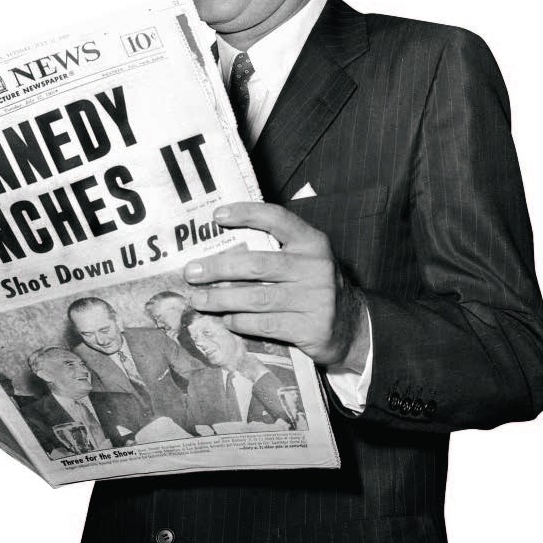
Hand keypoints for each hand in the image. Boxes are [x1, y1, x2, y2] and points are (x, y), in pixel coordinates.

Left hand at [183, 202, 366, 367]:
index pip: (277, 219)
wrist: (350, 326)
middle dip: (219, 267)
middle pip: (257, 264)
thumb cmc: (313, 286)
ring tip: (198, 300)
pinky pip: (265, 324)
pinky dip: (240, 321)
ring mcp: (315, 299)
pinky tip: (226, 319)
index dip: (247, 214)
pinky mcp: (310, 329)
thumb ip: (274, 250)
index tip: (217, 216)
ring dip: (220, 299)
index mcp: (313, 243)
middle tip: (192, 273)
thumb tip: (220, 247)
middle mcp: (316, 267)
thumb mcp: (304, 260)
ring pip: (256, 298)